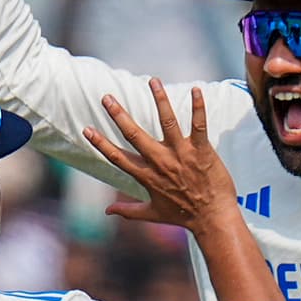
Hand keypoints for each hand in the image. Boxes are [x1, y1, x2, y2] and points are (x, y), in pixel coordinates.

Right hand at [81, 81, 235, 230]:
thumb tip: (107, 212)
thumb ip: (128, 211)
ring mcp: (181, 155)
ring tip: (153, 81)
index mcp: (146, 176)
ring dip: (160, 100)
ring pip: (167, 122)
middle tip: (107, 97)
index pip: (117, 157)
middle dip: (119, 115)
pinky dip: (198, 107)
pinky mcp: (202, 151)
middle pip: (135, 135)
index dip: (100, 143)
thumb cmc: (183, 216)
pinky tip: (195, 89)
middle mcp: (160, 162)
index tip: (86, 129)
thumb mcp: (152, 214)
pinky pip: (199, 125)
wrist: (213, 219)